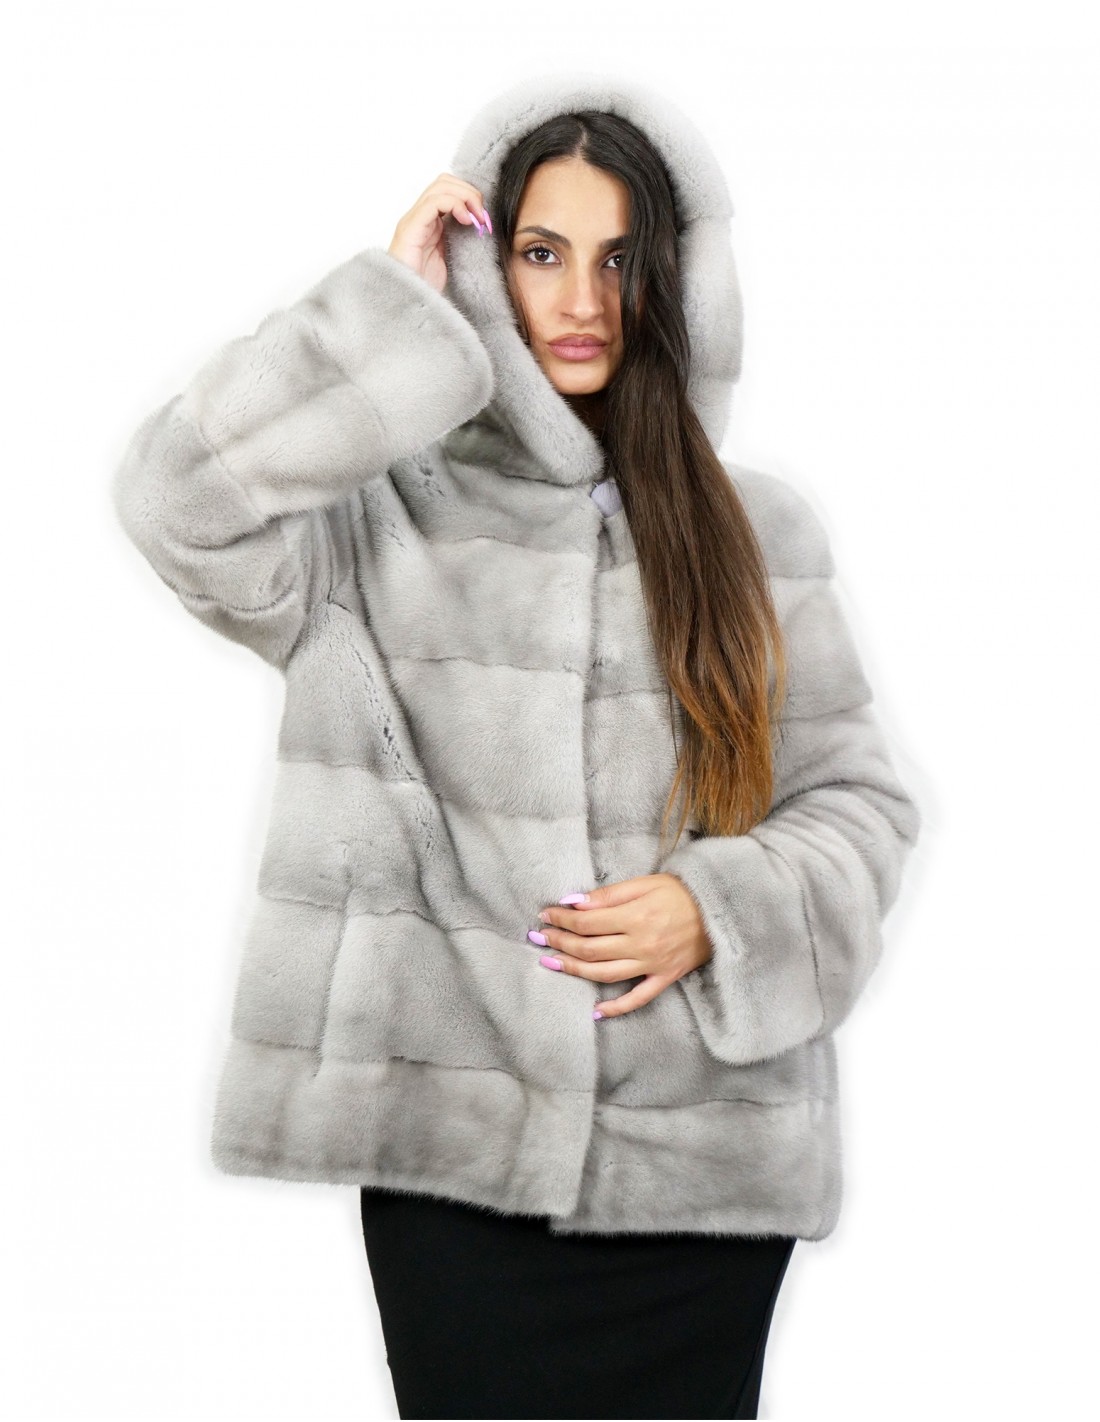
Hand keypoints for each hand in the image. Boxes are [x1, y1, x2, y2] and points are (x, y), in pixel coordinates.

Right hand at [387, 173, 492, 293]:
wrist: (410, 305)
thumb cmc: (428, 288)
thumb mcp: (452, 258)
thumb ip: (462, 239)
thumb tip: (483, 227)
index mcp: (429, 223)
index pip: (448, 189)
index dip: (470, 195)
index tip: (485, 218)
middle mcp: (419, 218)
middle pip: (444, 182)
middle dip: (469, 192)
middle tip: (483, 216)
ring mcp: (413, 221)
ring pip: (440, 186)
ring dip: (465, 196)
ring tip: (477, 218)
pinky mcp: (410, 229)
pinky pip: (432, 202)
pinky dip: (454, 204)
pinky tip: (466, 221)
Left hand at [529, 873, 714, 1018]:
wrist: (721, 910)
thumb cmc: (681, 892)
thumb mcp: (645, 883)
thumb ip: (609, 895)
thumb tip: (574, 902)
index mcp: (635, 917)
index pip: (586, 922)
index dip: (561, 919)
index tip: (545, 914)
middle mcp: (641, 944)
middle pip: (589, 949)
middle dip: (560, 942)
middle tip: (539, 937)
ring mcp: (652, 965)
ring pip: (604, 974)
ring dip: (573, 970)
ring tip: (551, 963)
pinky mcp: (665, 978)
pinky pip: (638, 999)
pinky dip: (616, 1008)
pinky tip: (595, 1012)